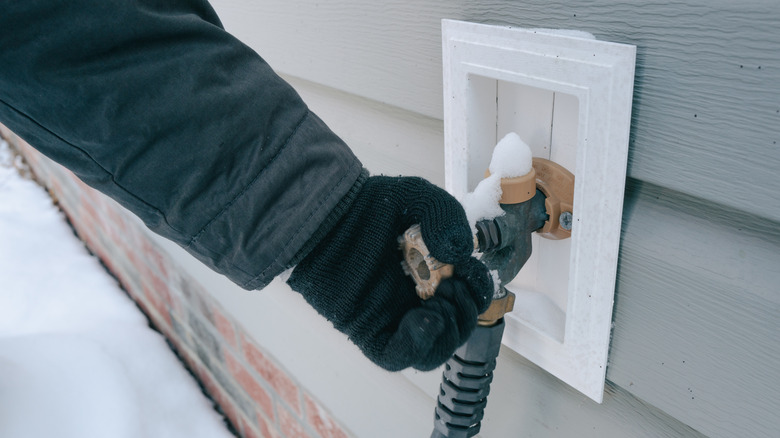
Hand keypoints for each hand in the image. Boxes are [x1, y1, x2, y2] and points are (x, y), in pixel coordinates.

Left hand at [287, 174, 492, 370]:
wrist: (321, 213)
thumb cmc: (366, 205)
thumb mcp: (417, 198)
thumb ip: (447, 217)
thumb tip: (460, 256)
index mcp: (432, 275)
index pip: (466, 298)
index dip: (477, 291)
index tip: (469, 271)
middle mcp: (415, 300)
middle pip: (455, 329)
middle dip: (465, 312)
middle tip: (453, 286)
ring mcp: (392, 318)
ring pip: (432, 351)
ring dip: (449, 332)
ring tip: (440, 303)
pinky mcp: (367, 330)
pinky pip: (395, 356)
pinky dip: (416, 346)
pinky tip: (422, 318)